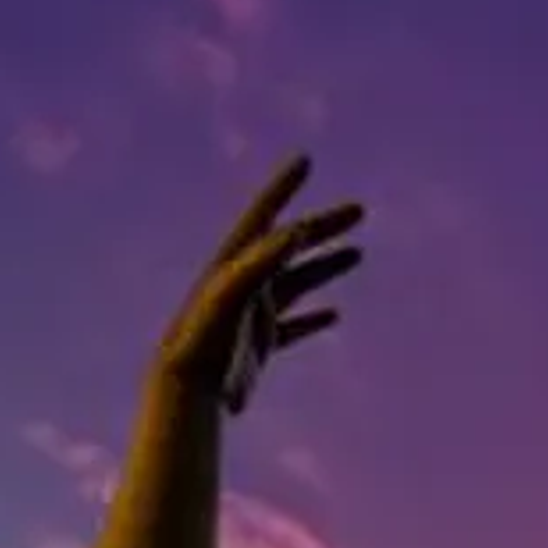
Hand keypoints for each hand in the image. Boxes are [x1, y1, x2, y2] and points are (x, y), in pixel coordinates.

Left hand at [158, 154, 364, 411]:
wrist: (189, 388)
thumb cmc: (205, 337)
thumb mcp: (233, 293)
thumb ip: (263, 260)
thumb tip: (297, 229)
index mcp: (236, 262)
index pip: (264, 213)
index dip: (284, 185)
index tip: (304, 160)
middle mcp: (245, 282)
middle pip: (292, 245)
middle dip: (325, 225)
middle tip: (359, 210)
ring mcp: (253, 312)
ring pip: (298, 281)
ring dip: (326, 264)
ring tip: (357, 253)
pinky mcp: (259, 343)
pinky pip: (292, 325)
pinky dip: (313, 318)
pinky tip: (334, 314)